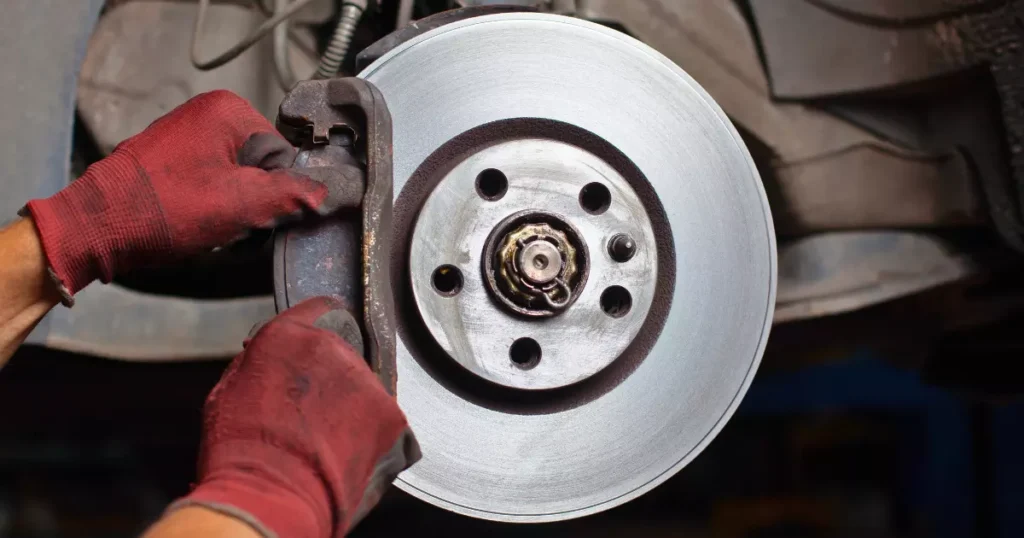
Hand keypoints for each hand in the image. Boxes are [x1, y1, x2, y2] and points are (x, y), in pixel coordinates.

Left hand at [23, 90, 334, 304]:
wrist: (96, 228)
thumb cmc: (163, 211)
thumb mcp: (242, 206)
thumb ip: (294, 195)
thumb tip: (330, 193)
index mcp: (229, 111)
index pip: (285, 158)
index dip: (277, 194)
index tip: (256, 216)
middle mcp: (208, 113)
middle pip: (262, 168)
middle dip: (254, 203)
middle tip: (230, 225)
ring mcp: (187, 135)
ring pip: (239, 180)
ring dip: (233, 209)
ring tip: (208, 226)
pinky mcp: (172, 158)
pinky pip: (213, 183)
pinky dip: (211, 207)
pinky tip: (193, 223)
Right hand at [172, 296, 418, 537]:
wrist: (270, 492)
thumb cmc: (241, 450)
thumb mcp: (230, 391)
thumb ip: (260, 364)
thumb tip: (271, 360)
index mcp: (288, 335)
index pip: (318, 309)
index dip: (320, 322)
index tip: (323, 332)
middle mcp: (331, 346)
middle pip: (341, 352)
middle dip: (330, 376)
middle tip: (311, 412)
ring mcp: (364, 377)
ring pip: (363, 385)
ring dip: (350, 405)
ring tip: (326, 439)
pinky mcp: (390, 411)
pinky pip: (383, 417)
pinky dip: (371, 433)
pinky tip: (346, 451)